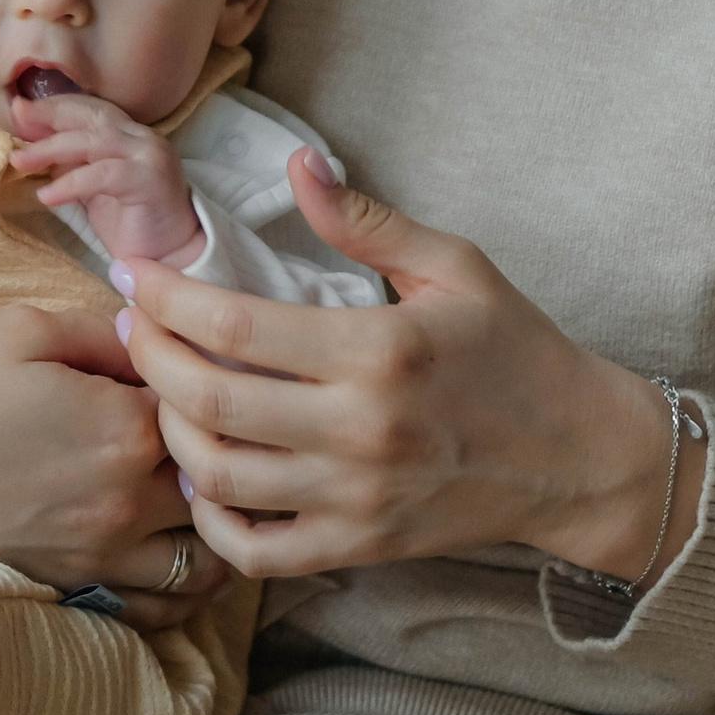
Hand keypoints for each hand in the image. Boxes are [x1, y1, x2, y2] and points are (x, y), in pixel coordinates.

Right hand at [0, 297, 227, 616]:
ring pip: (211, 554)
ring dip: (220, 521)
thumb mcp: (22, 331)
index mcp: (125, 426)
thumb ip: (105, 332)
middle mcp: (131, 501)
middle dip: (226, 450)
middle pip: (223, 481)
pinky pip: (164, 608)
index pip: (211, 402)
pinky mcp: (79, 590)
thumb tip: (153, 333)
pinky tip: (173, 547)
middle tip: (209, 423)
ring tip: (202, 488)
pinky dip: (186, 585)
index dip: (207, 378)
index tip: (195, 361)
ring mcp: (106, 556)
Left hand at [9, 86, 200, 266]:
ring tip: (20, 161)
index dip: (54, 107)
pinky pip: (103, 175)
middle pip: (91, 115)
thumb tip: (30, 146)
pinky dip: (71, 183)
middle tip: (16, 117)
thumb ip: (71, 163)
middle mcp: (142, 138)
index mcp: (130, 134)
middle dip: (50, 114)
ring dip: (51, 148)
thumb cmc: (131, 224)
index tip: (19, 109)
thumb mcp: (92, 187)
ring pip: (95, 140)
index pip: (90, 108)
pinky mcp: (151, 180)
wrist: (170, 258)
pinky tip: (46, 195)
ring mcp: (150, 156)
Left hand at [113, 154, 703, 585]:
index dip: (166, 297)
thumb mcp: (454, 266)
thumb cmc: (515, 349)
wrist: (579, 455)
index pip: (234, 326)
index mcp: (378, 350)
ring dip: (169, 429)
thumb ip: (366, 219)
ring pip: (218, 475)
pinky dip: (210, 517)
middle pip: (208, 399)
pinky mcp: (359, 545)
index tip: (135, 274)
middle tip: (134, 324)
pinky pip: (256, 549)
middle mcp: (359, 429)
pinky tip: (202, 472)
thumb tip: (297, 165)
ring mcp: (355, 498)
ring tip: (162, 390)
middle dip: (149, 356)